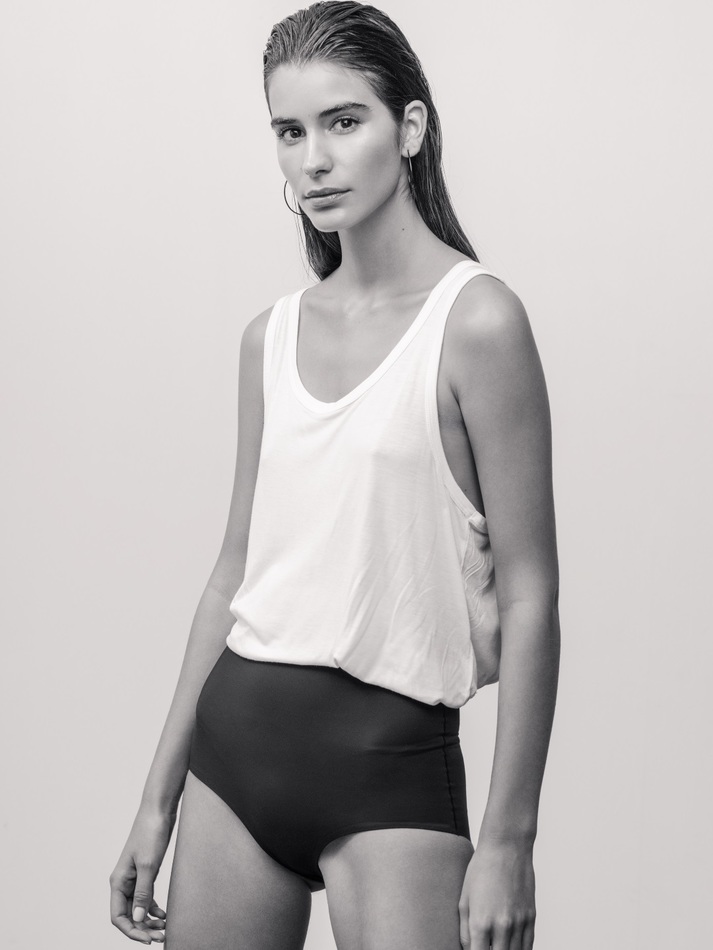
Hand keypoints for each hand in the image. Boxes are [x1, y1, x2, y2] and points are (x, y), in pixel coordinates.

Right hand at [110, 805, 173, 943]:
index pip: (118, 917)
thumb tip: (137, 919)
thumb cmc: (151, 832)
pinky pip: (146, 897)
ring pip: (137, 908)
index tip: (149, 939)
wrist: (159, 809)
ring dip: (149, 921)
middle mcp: (123, 882)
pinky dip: (153, 909)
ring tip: (165, 928)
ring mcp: (135, 877)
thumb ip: (142, 893)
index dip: (131, 931)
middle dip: (142, 928)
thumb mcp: (148, 865)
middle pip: (128, 915)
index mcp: (118, 881)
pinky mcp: (146, 871)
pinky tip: (164, 915)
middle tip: (161, 937)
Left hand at [458, 838, 535, 949]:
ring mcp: (520, 923)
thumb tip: (468, 949)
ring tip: (496, 944)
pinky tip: (510, 946)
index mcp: (481, 923)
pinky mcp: (531, 917)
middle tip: (485, 944)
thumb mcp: (464, 899)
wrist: (506, 847)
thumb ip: (465, 930)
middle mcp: (502, 927)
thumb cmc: (481, 869)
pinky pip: (528, 946)